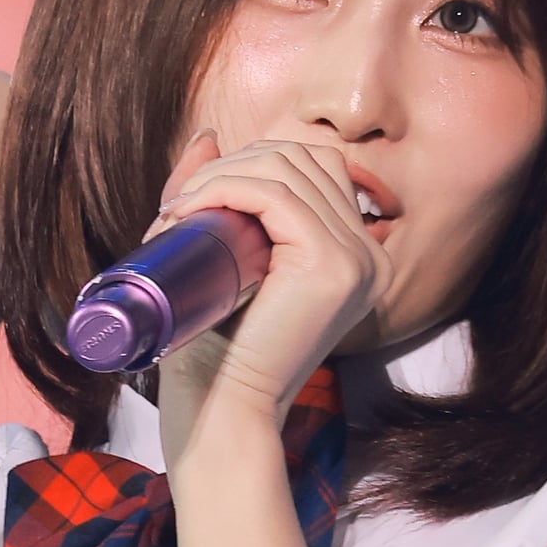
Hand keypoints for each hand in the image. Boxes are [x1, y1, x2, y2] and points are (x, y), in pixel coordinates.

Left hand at [141, 130, 392, 477]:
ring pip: (286, 168)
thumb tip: (207, 134)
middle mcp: (370, 256)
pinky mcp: (332, 265)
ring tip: (177, 211)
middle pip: (304, 158)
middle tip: (180, 205)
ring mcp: (358, 259)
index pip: (316, 167)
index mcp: (357, 258)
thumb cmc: (220, 350)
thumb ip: (220, 197)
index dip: (255, 163)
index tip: (199, 197)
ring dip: (221, 176)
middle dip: (235, 164)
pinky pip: (273, 194)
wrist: (224, 412)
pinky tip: (187, 209)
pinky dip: (224, 188)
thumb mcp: (225, 258)